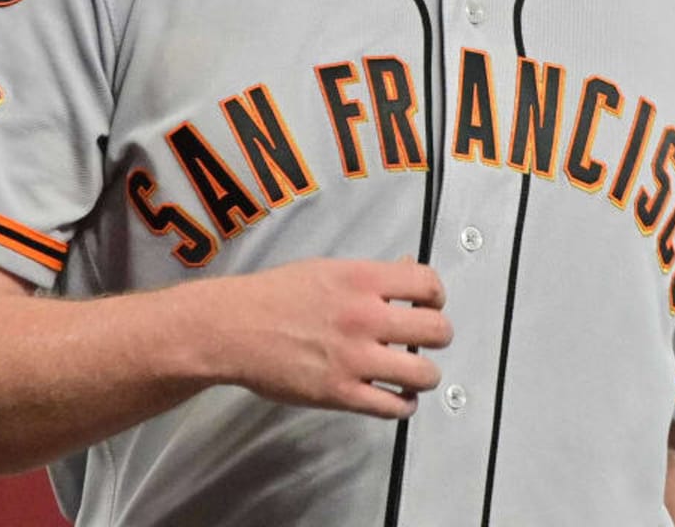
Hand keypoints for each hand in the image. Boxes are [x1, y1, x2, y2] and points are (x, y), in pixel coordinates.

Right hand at [205, 257, 452, 418]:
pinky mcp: (341, 394)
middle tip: (427, 338)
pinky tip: (399, 396)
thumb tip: (409, 272)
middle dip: (438, 334)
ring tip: (415, 371)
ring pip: (423, 373)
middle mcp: (365, 317)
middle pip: (436, 329)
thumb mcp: (329, 269)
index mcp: (363, 279)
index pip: (427, 283)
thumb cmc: (279, 293)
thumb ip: (372, 275)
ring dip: (426, 373)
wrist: (236, 327)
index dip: (436, 295)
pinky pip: (393, 407)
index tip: (429, 303)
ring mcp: (354, 358)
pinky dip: (404, 405)